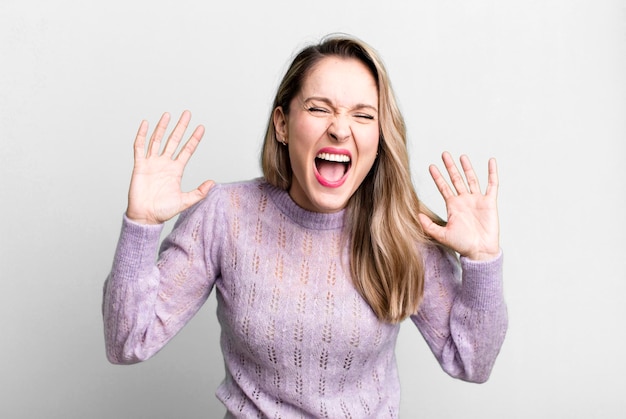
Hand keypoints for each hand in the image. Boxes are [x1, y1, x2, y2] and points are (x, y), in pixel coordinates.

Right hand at [125, 110, 213, 224]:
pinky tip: (145, 123)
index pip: (187, 150)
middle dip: (180, 127)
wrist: (146, 217)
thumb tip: (213, 182)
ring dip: (162, 127)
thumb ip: (199, 192)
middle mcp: (164, 163)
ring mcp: (152, 163)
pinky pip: (140, 147)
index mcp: (176, 170)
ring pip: (157, 140)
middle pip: (174, 140)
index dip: (194, 139)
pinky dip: (141, 135)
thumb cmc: (164, 210)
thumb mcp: (185, 201)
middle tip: (187, 113)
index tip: (201, 127)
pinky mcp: (140, 165)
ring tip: (168, 114)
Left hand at [418, 152, 499, 260]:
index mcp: (453, 206)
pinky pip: (492, 184)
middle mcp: (464, 200)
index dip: (437, 177)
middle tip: (444, 154)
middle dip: (450, 167)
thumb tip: (416, 215)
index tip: (431, 166)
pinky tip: (491, 161)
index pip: (443, 187)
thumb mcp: (442, 235)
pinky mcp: (489, 202)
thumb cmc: (462, 245)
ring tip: (462, 156)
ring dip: (467, 168)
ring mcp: (477, 200)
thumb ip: (428, 225)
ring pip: (471, 179)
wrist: (479, 251)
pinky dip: (492, 173)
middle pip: (456, 179)